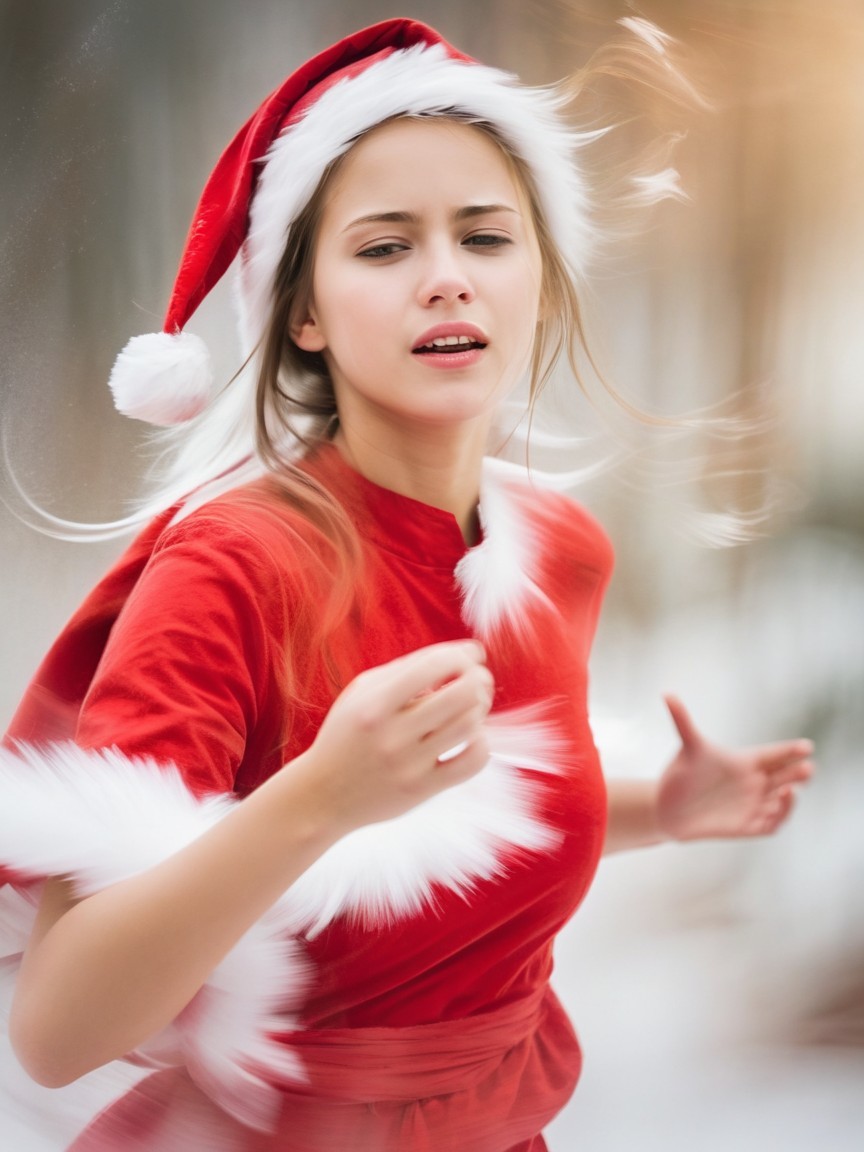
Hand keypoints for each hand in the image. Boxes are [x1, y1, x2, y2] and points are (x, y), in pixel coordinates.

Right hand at [294, 640, 494, 833]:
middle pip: (462, 694)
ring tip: (473, 705)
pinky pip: (472, 762)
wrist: (323, 795)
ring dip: (480, 708)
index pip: (434, 666)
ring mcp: (408, 765)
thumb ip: (406, 669)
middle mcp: (392, 735)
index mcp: (374, 704)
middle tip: (478, 680)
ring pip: (469, 725)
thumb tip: (462, 655)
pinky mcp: (422, 790)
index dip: (463, 655)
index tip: (472, 655)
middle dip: (479, 680)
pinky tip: (470, 736)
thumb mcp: (362, 693)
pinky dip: (481, 743)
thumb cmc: (348, 734)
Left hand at [656, 695, 814, 841]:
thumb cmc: (682, 774)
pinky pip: (772, 823)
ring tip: (791, 789)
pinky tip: (779, 809)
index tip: (806, 746)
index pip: (775, 754)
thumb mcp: (688, 747)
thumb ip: (682, 720)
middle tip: (806, 767)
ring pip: (782, 800)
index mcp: (746, 761)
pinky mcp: (748, 826)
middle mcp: (755, 782)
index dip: (790, 751)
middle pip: (785, 776)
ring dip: (790, 797)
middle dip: (798, 772)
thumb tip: (667, 693)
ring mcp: (753, 804)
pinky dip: (780, 816)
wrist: (668, 808)